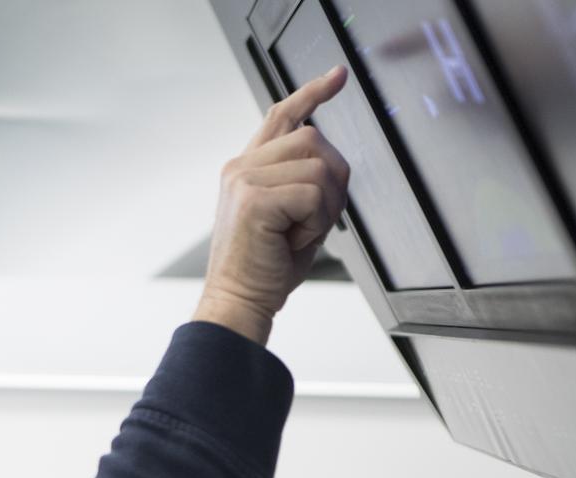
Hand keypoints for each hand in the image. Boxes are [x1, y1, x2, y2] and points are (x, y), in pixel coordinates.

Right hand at [196, 65, 350, 343]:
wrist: (238, 302)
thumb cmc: (263, 269)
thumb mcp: (289, 217)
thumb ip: (303, 182)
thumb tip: (332, 163)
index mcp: (247, 169)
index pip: (281, 116)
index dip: (311, 93)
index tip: (337, 77)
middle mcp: (241, 167)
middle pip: (314, 139)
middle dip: (332, 180)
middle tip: (313, 220)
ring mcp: (244, 179)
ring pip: (319, 167)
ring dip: (324, 206)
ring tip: (298, 233)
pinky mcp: (253, 198)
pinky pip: (313, 194)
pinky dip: (315, 222)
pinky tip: (292, 240)